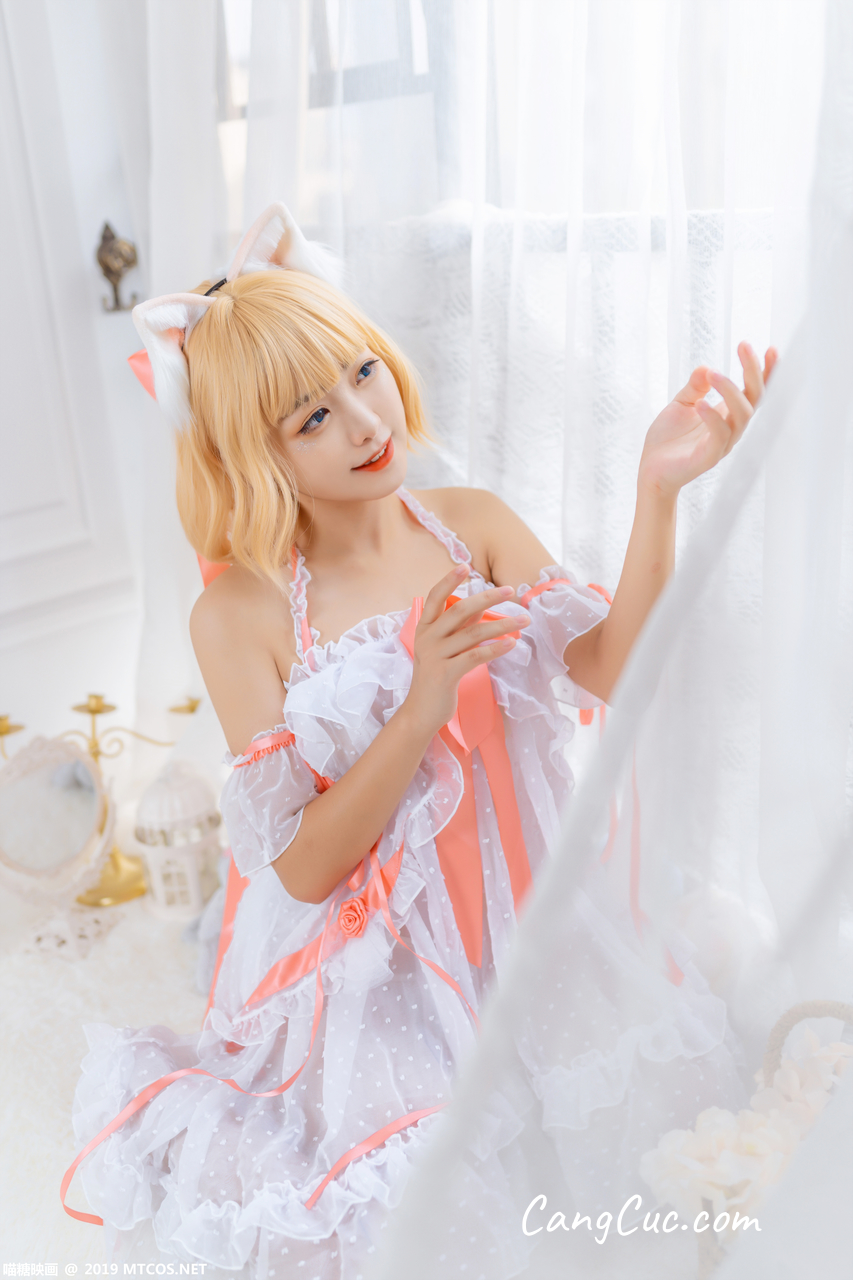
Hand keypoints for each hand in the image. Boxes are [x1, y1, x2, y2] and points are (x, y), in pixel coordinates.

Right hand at [402, 565, 527, 737]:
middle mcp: (427, 638)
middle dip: (487, 597)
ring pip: (473, 633)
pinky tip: (512, 643)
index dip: (449, 580)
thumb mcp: (443, 648)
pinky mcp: (446, 674)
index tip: (465, 566)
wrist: (421, 712)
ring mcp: (435, 656)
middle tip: (511, 590)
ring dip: (502, 624)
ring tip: (523, 619)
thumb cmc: (435, 677)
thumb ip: (458, 627)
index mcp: (424, 628)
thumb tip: (480, 606)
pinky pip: (476, 656)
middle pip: (460, 610)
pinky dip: (496, 648)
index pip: (434, 597)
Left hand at [638, 342, 777, 500]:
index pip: (754, 391)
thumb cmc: (668, 440)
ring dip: (731, 391)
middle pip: (755, 398)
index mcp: (728, 415)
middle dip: (753, 371)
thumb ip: (694, 387)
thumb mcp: (680, 405)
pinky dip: (713, 418)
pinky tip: (701, 404)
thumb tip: (705, 368)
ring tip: (715, 374)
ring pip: (742, 416)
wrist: (650, 470)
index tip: (771, 348)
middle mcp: (731, 428)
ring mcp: (722, 444)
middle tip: (744, 346)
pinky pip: (719, 436)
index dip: (766, 372)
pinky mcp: (708, 458)